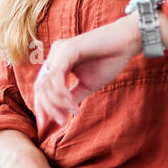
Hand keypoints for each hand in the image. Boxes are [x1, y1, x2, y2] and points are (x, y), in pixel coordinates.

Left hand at [33, 15, 140, 131]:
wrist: (127, 42)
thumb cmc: (109, 60)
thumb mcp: (87, 84)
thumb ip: (72, 96)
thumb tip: (62, 114)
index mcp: (57, 62)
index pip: (42, 86)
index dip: (41, 106)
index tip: (47, 124)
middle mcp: (55, 55)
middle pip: (40, 86)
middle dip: (47, 107)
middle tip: (61, 121)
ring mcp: (59, 50)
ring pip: (46, 83)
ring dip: (56, 103)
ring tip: (71, 112)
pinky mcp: (67, 49)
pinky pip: (56, 76)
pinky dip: (62, 93)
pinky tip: (72, 104)